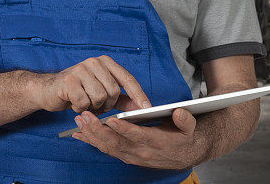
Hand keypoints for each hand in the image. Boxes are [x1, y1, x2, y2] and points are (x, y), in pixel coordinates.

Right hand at [30, 55, 150, 114]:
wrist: (48, 90)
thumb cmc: (78, 91)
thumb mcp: (102, 92)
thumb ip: (122, 99)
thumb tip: (141, 107)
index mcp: (106, 62)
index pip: (127, 79)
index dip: (138, 94)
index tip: (147, 108)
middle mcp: (94, 62)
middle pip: (113, 91)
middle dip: (107, 104)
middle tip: (96, 106)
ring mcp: (80, 69)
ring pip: (99, 98)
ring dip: (93, 107)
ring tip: (85, 103)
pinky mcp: (68, 81)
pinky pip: (84, 103)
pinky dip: (80, 109)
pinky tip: (74, 104)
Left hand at [72, 108, 205, 169]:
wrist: (185, 155)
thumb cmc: (185, 137)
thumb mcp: (191, 127)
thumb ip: (185, 120)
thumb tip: (178, 112)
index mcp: (158, 142)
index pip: (139, 136)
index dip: (125, 129)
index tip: (112, 120)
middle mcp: (142, 152)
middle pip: (118, 143)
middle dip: (99, 130)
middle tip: (85, 117)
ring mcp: (133, 156)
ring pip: (109, 148)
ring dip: (92, 136)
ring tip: (79, 122)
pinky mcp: (126, 156)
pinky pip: (107, 150)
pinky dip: (92, 142)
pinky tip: (80, 135)